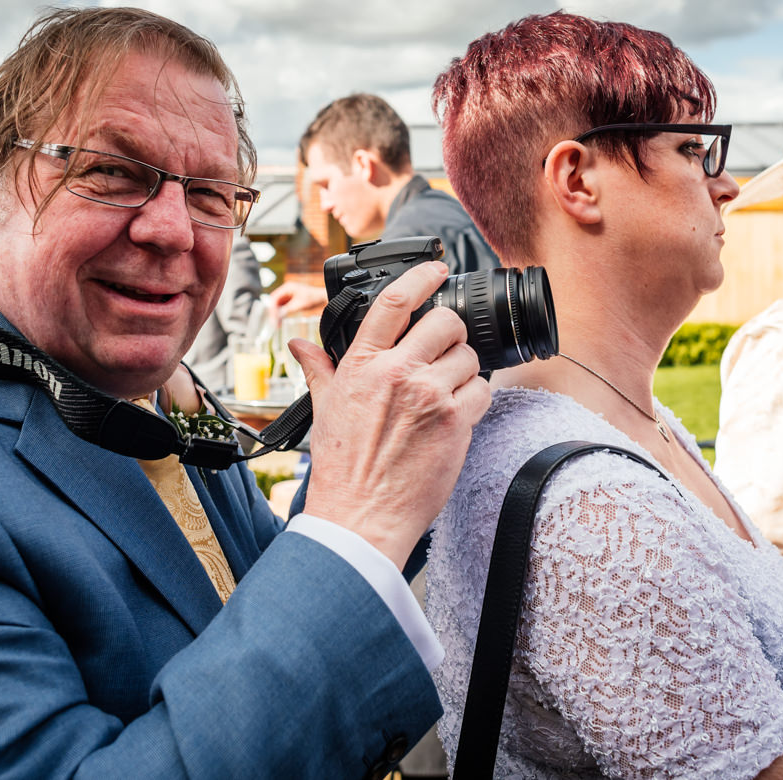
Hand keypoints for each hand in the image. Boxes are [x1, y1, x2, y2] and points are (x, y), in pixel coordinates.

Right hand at [270, 281, 327, 319]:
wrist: (322, 298)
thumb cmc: (313, 298)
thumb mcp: (299, 305)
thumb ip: (287, 309)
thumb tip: (277, 315)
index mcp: (287, 287)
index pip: (274, 298)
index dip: (272, 309)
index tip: (272, 318)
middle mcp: (286, 290)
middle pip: (274, 302)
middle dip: (273, 312)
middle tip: (273, 323)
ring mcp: (287, 295)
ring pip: (277, 305)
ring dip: (276, 314)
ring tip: (276, 325)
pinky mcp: (290, 300)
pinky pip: (282, 307)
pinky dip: (280, 314)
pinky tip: (280, 321)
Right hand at [288, 261, 489, 567]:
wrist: (361, 515)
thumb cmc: (342, 466)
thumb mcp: (323, 407)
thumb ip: (319, 368)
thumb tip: (301, 345)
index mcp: (362, 364)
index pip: (394, 302)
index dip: (421, 276)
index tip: (436, 268)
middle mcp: (397, 373)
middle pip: (445, 322)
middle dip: (450, 332)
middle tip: (443, 349)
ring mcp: (429, 397)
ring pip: (468, 357)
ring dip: (463, 369)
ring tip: (444, 391)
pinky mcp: (455, 423)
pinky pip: (481, 392)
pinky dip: (474, 400)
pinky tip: (455, 415)